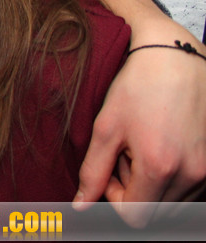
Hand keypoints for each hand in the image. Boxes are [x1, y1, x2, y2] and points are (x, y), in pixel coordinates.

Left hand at [76, 0, 205, 224]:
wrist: (176, 57)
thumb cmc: (138, 87)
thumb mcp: (106, 127)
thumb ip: (93, 172)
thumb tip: (82, 206)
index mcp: (160, 168)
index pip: (134, 216)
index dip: (114, 198)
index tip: (108, 170)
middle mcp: (191, 174)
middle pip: (156, 212)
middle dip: (134, 191)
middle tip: (124, 155)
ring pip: (174, 202)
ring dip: (153, 184)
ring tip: (142, 147)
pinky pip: (192, 187)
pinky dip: (172, 176)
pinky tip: (160, 145)